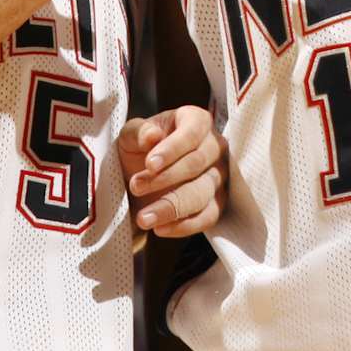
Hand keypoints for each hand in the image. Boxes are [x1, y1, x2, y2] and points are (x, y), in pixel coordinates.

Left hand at [119, 106, 226, 237]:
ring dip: (171, 206)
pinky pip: (208, 217)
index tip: (149, 164)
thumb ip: (139, 132)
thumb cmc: (139, 149)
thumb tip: (152, 136)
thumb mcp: (131, 136)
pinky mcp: (217, 203)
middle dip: (165, 178)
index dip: (172, 148)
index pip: (193, 131)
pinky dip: (184, 226)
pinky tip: (160, 228)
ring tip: (143, 217)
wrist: (139, 178)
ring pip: (202, 192)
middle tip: (135, 187)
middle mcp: (214, 147)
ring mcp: (219, 176)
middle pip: (197, 163)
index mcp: (196, 121)